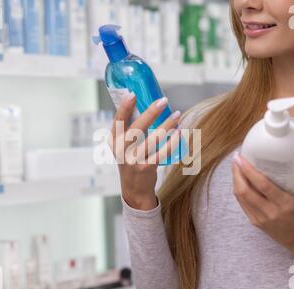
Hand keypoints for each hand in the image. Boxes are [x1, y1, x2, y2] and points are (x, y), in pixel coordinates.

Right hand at [109, 93, 181, 210]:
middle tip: (163, 100)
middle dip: (151, 113)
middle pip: (136, 128)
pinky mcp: (146, 168)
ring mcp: (133, 160)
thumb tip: (147, 105)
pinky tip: (179, 133)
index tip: (133, 93)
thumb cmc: (131, 160)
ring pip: (152, 139)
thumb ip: (131, 129)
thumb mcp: (124, 145)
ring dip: (166, 125)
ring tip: (177, 114)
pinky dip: (171, 142)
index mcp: (114, 141)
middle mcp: (122, 150)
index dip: (124, 107)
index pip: (118, 121)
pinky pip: (161, 153)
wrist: (133, 189)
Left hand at [232, 152, 293, 264]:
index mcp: (286, 205)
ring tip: (236, 166)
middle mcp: (270, 213)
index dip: (249, 171)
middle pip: (245, 191)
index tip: (242, 158)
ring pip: (241, 197)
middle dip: (237, 173)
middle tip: (236, 158)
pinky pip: (242, 204)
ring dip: (236, 180)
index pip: (262, 185)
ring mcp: (261, 219)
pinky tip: (239, 180)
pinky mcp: (256, 223)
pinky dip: (239, 191)